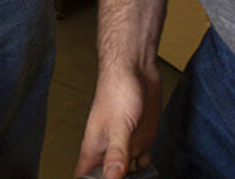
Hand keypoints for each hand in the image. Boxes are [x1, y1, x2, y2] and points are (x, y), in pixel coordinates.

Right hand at [74, 62, 161, 178]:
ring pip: (125, 175)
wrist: (135, 68)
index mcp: (95, 147)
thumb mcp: (119, 124)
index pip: (84, 177)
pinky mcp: (141, 140)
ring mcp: (126, 146)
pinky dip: (146, 175)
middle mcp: (108, 150)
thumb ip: (116, 152)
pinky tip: (150, 178)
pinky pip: (142, 165)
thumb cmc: (118, 89)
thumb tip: (112, 178)